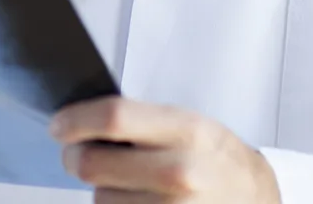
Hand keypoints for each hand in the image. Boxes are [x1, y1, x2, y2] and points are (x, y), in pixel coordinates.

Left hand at [50, 96, 280, 202]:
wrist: (253, 198)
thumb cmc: (216, 158)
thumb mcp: (189, 124)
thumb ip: (142, 120)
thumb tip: (84, 120)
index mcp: (186, 130)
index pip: (115, 116)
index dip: (77, 119)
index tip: (59, 124)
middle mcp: (179, 172)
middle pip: (95, 163)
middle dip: (74, 156)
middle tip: (74, 151)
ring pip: (99, 200)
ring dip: (99, 190)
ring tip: (123, 181)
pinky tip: (131, 200)